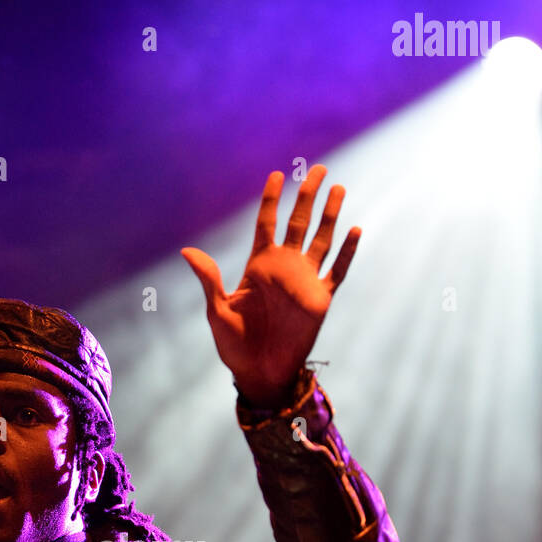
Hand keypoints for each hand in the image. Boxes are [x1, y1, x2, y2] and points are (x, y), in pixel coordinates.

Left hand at [181, 165, 360, 405]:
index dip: (271, 200)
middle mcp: (284, 267)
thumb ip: (209, 278)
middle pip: (299, 223)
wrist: (259, 372)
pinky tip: (354, 230)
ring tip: (338, 188)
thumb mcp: (218, 310)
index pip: (266, 223)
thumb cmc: (235, 345)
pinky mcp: (320, 299)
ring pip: (321, 239)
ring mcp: (304, 281)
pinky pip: (337, 270)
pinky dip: (346, 252)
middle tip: (317, 168)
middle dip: (307, 195)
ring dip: (330, 215)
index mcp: (259, 265)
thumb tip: (186, 251)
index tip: (276, 174)